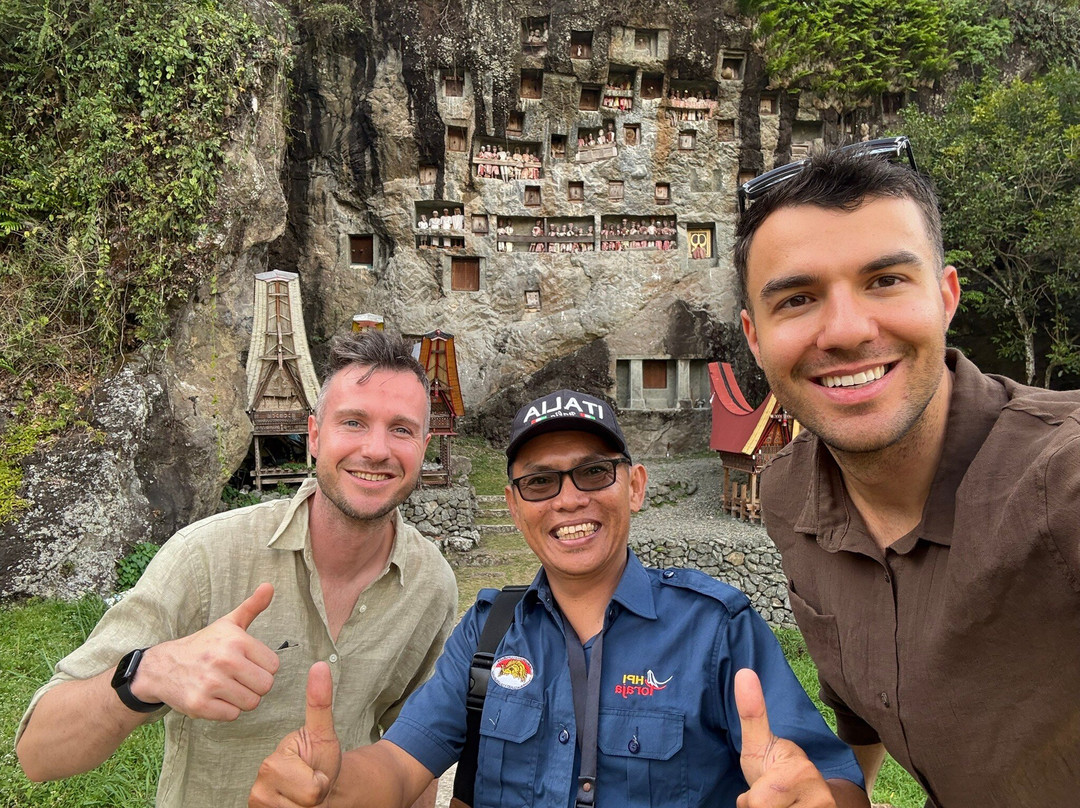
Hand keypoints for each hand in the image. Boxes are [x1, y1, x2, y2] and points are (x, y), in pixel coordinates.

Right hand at [133, 583, 278, 719]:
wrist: (163, 667)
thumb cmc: (204, 645)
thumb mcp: (228, 623)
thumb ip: (252, 606)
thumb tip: (270, 586)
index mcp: (236, 641)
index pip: (273, 666)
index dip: (262, 667)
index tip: (247, 664)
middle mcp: (225, 661)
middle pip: (265, 686)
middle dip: (254, 685)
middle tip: (238, 679)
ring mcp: (211, 684)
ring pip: (251, 703)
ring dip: (241, 699)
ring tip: (227, 688)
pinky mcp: (200, 705)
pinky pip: (232, 715)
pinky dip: (226, 710)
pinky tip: (215, 698)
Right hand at [250, 662, 340, 807]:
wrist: (316, 785)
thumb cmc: (319, 759)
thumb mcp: (323, 732)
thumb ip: (320, 703)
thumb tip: (320, 665)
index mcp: (272, 763)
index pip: (312, 787)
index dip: (321, 781)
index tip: (313, 770)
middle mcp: (258, 787)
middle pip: (307, 802)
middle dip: (316, 793)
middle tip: (310, 782)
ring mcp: (257, 805)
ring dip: (308, 806)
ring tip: (302, 794)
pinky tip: (294, 805)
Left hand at [735, 668, 835, 807]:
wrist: (816, 796)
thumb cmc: (778, 768)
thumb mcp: (760, 744)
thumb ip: (752, 715)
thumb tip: (744, 672)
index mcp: (801, 773)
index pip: (754, 804)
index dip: (749, 801)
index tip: (763, 787)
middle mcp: (820, 799)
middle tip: (771, 800)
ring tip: (780, 806)